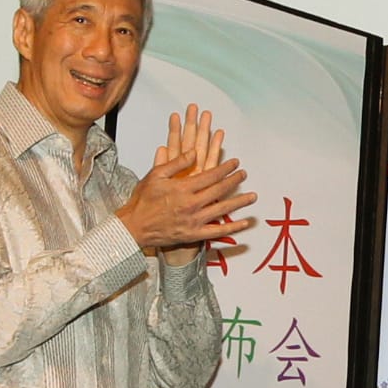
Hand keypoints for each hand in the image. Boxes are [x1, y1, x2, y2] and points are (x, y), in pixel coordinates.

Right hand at [118, 102, 257, 261]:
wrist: (134, 226)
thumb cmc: (143, 200)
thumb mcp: (156, 175)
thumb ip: (176, 163)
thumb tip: (194, 152)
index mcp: (184, 188)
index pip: (211, 175)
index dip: (226, 168)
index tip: (235, 163)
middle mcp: (192, 204)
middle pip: (220, 190)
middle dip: (234, 181)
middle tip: (244, 175)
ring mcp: (194, 221)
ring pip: (223, 209)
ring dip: (239, 202)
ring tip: (252, 196)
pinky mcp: (194, 235)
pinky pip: (217, 231)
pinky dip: (232, 228)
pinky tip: (244, 223)